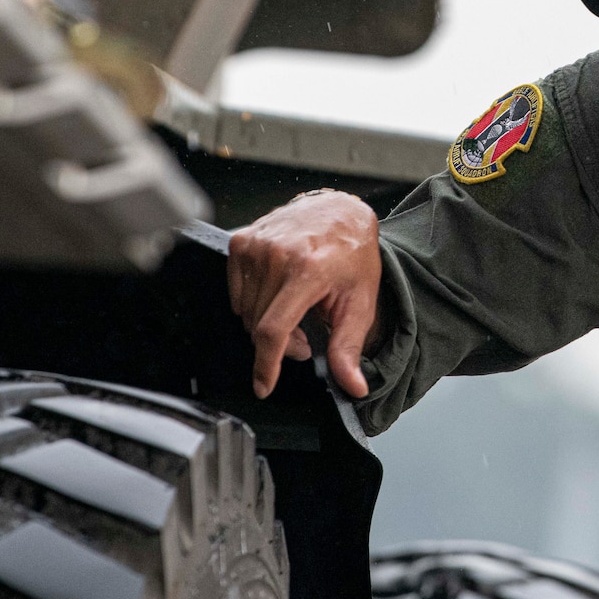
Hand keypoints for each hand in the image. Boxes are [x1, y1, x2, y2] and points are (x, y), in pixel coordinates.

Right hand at [227, 189, 382, 399]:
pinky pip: (238, 294)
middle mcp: (277, 255)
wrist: (340, 211)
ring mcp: (256, 245)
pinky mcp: (241, 241)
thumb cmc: (352, 254)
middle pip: (260, 326)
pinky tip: (278, 295)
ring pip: (247, 312)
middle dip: (282, 344)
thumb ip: (350, 347)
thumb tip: (353, 386)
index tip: (264, 386)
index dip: (266, 364)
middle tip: (307, 337)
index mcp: (308, 270)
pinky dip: (255, 304)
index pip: (273, 329)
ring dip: (267, 324)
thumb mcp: (360, 301)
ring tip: (296, 313)